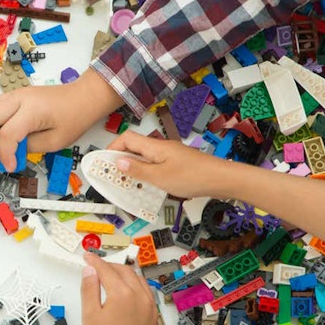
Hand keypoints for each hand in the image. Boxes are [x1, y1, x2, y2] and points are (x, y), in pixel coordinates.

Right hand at [0, 69, 121, 170]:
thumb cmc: (74, 117)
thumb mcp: (56, 141)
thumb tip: (10, 151)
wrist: (83, 96)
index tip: (8, 166)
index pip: (9, 133)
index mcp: (33, 110)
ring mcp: (15, 94)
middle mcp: (20, 98)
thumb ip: (30, 147)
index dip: (5, 153)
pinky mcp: (14, 96)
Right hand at [81, 253, 157, 324]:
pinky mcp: (153, 315)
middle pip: (124, 271)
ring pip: (138, 279)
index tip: (86, 256)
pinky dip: (135, 285)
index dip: (94, 261)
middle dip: (109, 265)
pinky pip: (145, 291)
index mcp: (122, 293)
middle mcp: (139, 296)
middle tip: (95, 266)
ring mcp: (149, 306)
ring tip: (110, 275)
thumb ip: (89, 288)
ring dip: (123, 273)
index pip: (106, 270)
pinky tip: (126, 290)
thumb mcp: (89, 315)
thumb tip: (90, 270)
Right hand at [108, 130, 230, 198]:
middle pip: (134, 148)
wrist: (221, 179)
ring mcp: (169, 155)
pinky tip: (147, 186)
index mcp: (155, 147)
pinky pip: (155, 165)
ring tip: (126, 183)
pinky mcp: (176, 163)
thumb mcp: (159, 177)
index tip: (103, 162)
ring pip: (144, 158)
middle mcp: (161, 148)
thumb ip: (138, 170)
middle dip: (120, 160)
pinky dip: (146, 173)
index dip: (112, 148)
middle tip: (111, 176)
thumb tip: (118, 161)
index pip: (126, 138)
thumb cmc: (193, 176)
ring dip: (133, 168)